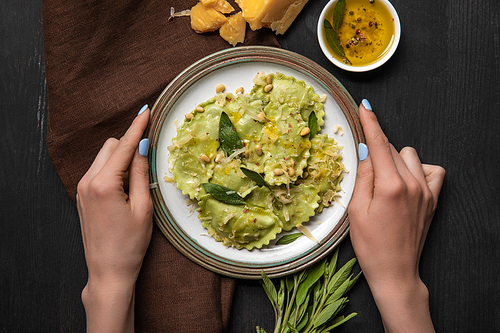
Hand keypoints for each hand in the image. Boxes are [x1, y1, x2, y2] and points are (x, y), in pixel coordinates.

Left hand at [77, 105, 152, 331]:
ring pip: (104, 157)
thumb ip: (142, 173)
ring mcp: (82, 189)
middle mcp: (88, 181)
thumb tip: (144, 146)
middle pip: (111, 146)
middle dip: (131, 144)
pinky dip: (114, 169)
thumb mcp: (143, 207)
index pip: (125, 146)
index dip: (138, 127)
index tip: (146, 111)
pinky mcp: (82, 196)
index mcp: (104, 183)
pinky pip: (99, 170)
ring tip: (139, 178)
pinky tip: (126, 185)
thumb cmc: (130, 243)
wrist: (108, 270)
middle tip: (150, 155)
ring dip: (122, 157)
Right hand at [348, 99, 444, 332]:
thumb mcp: (356, 210)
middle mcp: (413, 184)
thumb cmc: (371, 245)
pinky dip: (417, 169)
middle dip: (375, 150)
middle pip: (392, 148)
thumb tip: (365, 148)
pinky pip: (430, 169)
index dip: (370, 122)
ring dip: (395, 160)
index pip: (378, 144)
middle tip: (364, 169)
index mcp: (390, 186)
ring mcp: (427, 191)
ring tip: (384, 182)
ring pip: (410, 156)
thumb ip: (363, 175)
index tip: (364, 106)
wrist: (395, 271)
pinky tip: (406, 182)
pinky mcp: (434, 199)